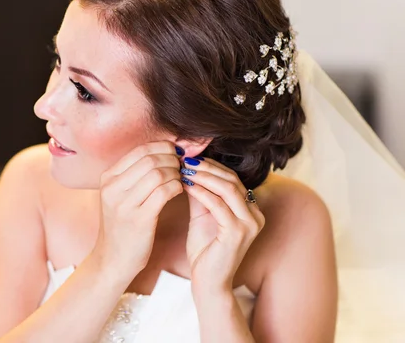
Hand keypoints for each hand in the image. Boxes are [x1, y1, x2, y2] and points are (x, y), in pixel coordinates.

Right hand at [90, 141, 182, 279]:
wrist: (113, 260)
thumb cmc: (122, 225)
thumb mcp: (120, 196)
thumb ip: (136, 174)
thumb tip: (164, 150)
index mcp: (108, 178)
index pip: (140, 150)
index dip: (162, 147)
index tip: (176, 152)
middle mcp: (113, 187)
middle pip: (150, 158)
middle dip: (172, 159)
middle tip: (183, 166)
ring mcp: (124, 203)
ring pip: (158, 173)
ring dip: (176, 173)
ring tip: (181, 178)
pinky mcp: (139, 219)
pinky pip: (164, 191)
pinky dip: (177, 186)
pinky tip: (180, 190)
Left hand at [180, 157, 264, 290]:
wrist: (207, 282)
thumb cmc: (205, 250)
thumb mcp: (202, 215)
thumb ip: (201, 193)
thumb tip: (189, 168)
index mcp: (250, 210)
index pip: (232, 178)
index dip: (211, 165)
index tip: (189, 157)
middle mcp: (255, 215)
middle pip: (232, 179)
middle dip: (206, 167)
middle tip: (184, 159)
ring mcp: (249, 224)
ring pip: (228, 189)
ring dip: (203, 176)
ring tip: (183, 169)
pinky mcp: (238, 233)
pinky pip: (218, 205)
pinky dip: (201, 192)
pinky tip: (186, 186)